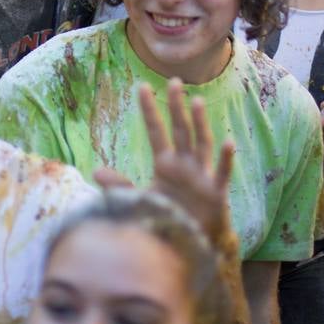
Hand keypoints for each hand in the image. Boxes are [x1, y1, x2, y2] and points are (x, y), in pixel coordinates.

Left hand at [95, 79, 235, 241]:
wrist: (189, 241)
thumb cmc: (167, 216)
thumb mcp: (141, 200)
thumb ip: (120, 185)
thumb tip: (96, 172)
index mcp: (165, 163)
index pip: (155, 131)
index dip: (149, 110)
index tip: (141, 87)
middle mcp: (184, 164)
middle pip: (180, 130)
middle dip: (176, 107)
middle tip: (174, 82)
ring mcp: (201, 175)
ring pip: (201, 143)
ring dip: (200, 123)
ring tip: (196, 101)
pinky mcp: (215, 192)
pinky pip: (222, 172)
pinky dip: (226, 158)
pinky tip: (228, 142)